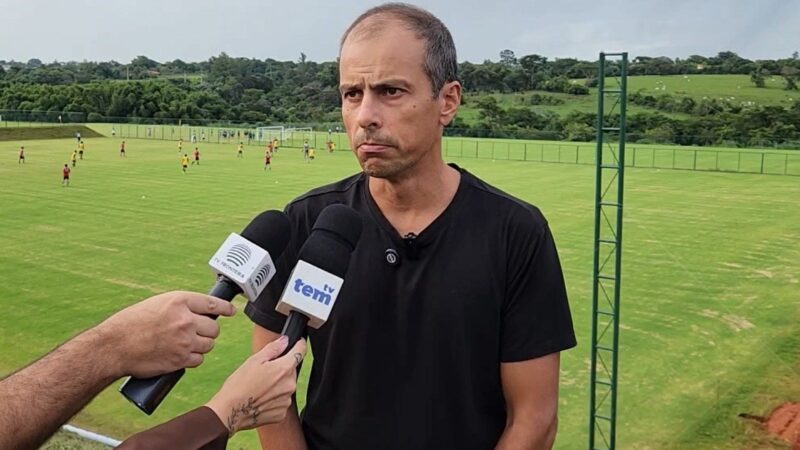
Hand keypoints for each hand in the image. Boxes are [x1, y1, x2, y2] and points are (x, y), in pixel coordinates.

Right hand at [95, 291, 235, 377]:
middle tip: (196, 333)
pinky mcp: (181, 359)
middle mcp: (185, 319)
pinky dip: (193, 359)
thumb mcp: (156, 305)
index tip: (230, 310)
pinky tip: (182, 356)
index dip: (224, 308)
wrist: (113, 347)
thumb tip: (198, 313)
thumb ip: (179, 307)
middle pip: (214, 327)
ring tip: (186, 345)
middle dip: (208, 331)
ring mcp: (185, 340)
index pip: (212, 303)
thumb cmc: (130, 325)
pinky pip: (199, 359)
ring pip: (209, 344)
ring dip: (201, 345)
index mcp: (179, 301)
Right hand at [205, 336, 305, 434]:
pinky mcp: (282, 413)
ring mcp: (286, 400)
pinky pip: (281, 401)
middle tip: (263, 372)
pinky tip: (261, 399)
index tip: (299, 342)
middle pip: (291, 371)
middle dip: (281, 368)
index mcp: (284, 369)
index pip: (300, 352)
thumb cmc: (239, 385)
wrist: (231, 412)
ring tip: (260, 387)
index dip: (300, 345)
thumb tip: (285, 340)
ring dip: (278, 385)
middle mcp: (290, 385)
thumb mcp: (254, 360)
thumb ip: (273, 348)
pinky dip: (274, 399)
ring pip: (286, 386)